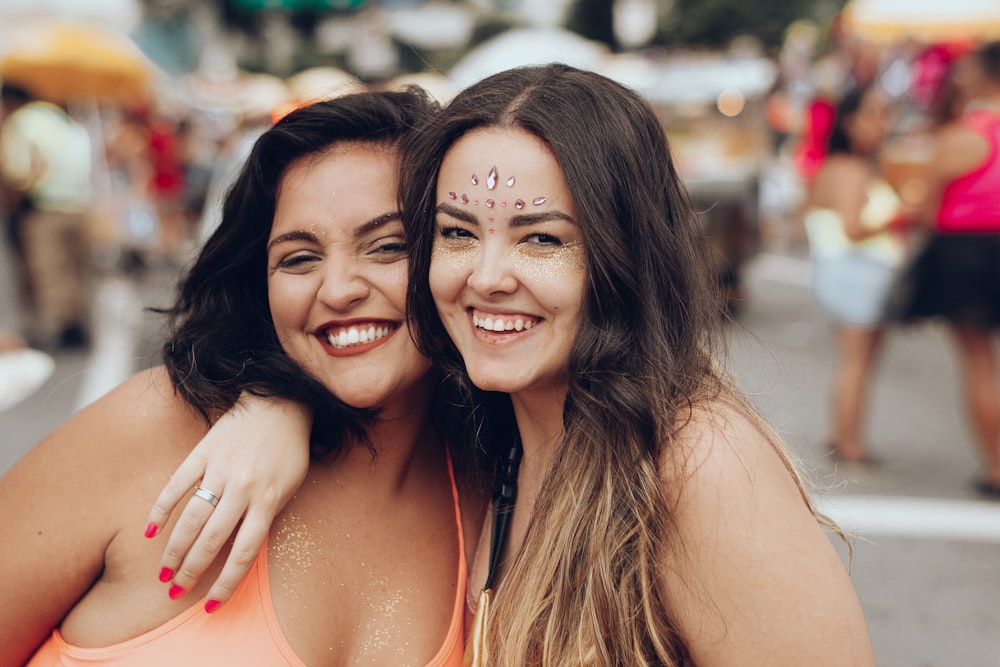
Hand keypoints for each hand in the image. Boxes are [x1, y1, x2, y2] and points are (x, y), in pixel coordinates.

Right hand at [144, 394, 311, 608]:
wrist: (280, 401)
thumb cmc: (289, 449)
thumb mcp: (291, 485)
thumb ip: (268, 514)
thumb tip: (242, 549)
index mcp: (269, 499)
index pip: (244, 552)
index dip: (226, 582)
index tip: (211, 604)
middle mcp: (243, 487)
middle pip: (212, 540)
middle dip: (192, 570)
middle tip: (175, 590)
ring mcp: (221, 469)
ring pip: (191, 518)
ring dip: (174, 549)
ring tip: (163, 571)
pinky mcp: (203, 452)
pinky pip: (176, 485)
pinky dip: (161, 509)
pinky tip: (150, 532)